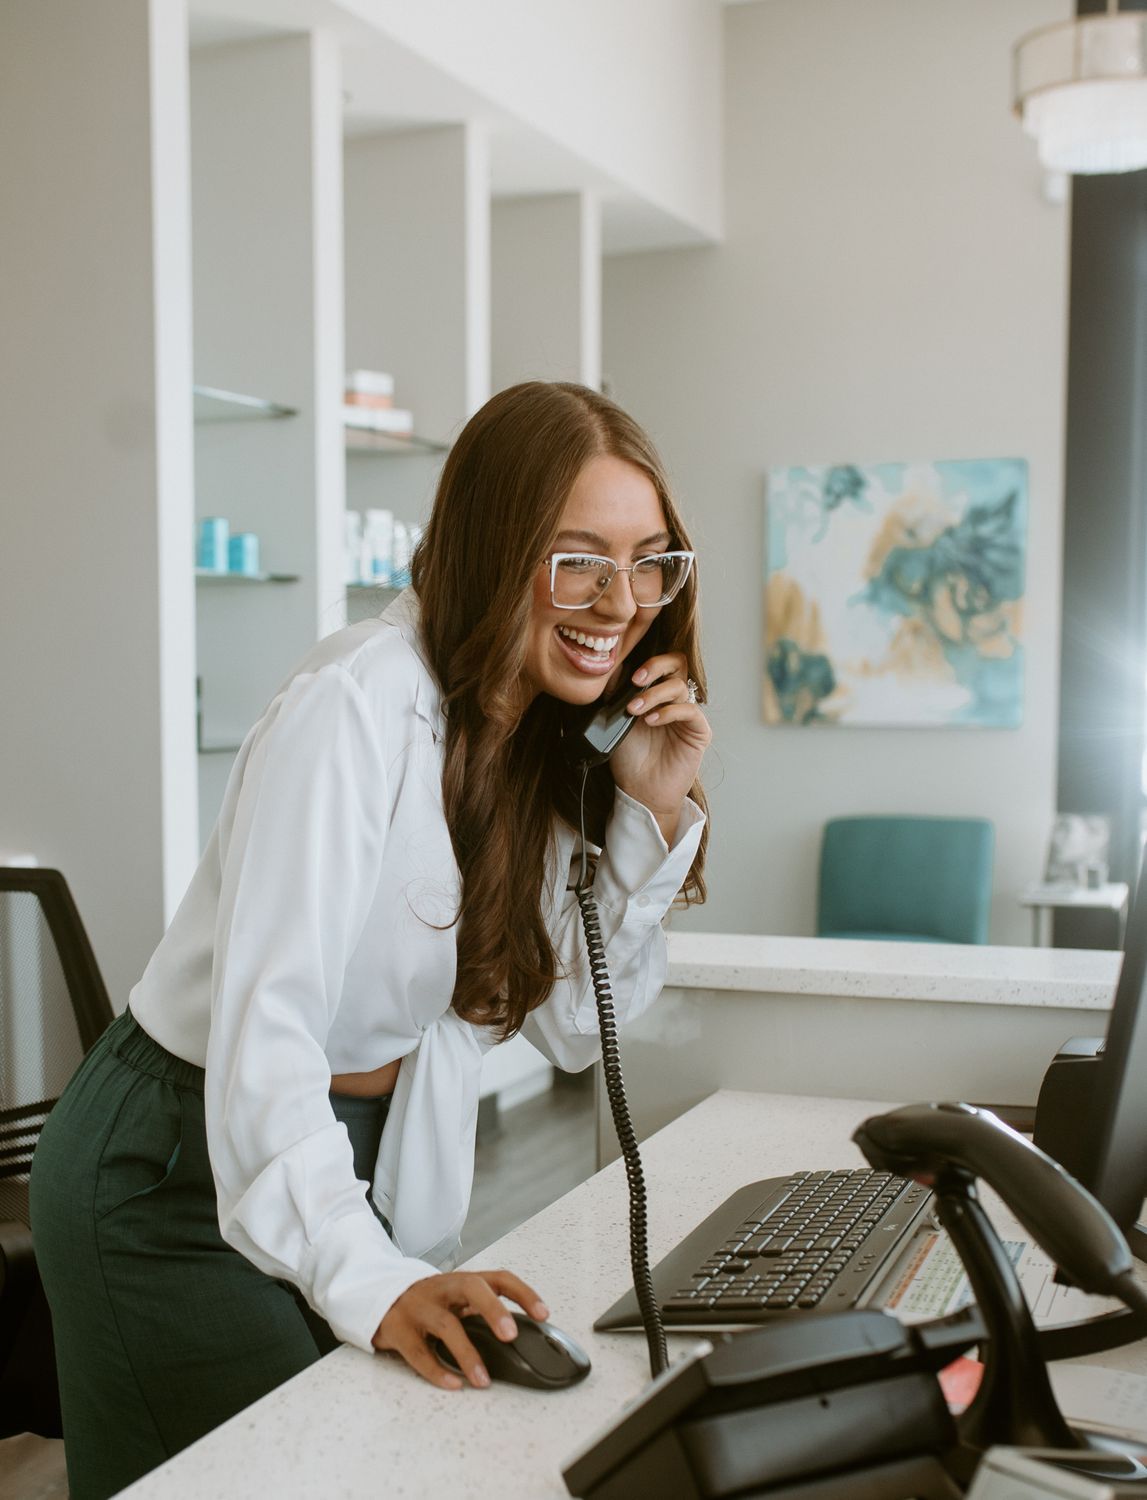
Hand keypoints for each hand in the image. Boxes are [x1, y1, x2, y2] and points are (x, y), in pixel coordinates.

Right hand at [372, 1269, 549, 1389]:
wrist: (379, 1298)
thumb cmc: (428, 1302)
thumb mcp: (455, 1299)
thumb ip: (481, 1310)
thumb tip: (519, 1338)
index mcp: (462, 1281)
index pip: (498, 1278)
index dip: (523, 1293)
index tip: (543, 1314)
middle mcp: (442, 1289)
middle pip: (471, 1288)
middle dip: (493, 1310)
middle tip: (510, 1335)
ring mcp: (419, 1307)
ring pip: (446, 1326)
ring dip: (467, 1354)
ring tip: (483, 1380)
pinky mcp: (398, 1330)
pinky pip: (419, 1353)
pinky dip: (437, 1371)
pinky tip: (454, 1384)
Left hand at [609, 651, 709, 842]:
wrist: (639, 791)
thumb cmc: (630, 758)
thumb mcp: (616, 721)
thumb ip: (616, 694)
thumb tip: (613, 668)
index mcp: (657, 693)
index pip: (662, 663)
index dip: (649, 662)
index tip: (629, 674)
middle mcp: (674, 700)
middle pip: (679, 663)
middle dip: (656, 666)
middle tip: (637, 680)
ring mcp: (687, 715)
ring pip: (679, 687)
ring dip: (654, 694)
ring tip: (635, 710)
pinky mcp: (699, 732)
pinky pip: (690, 711)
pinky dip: (669, 711)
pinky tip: (652, 721)